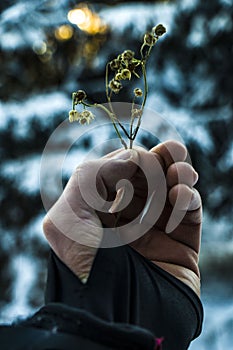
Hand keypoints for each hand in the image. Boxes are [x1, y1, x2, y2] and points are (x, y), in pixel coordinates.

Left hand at [43, 140, 201, 294]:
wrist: (117, 316)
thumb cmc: (86, 267)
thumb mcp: (65, 219)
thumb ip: (87, 178)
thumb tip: (130, 158)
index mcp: (101, 210)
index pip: (120, 171)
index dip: (131, 157)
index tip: (136, 159)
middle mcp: (128, 216)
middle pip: (149, 176)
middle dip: (160, 158)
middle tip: (170, 151)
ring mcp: (155, 228)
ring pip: (173, 188)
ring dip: (179, 171)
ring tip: (180, 171)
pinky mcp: (180, 241)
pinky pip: (190, 211)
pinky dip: (189, 196)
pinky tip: (181, 196)